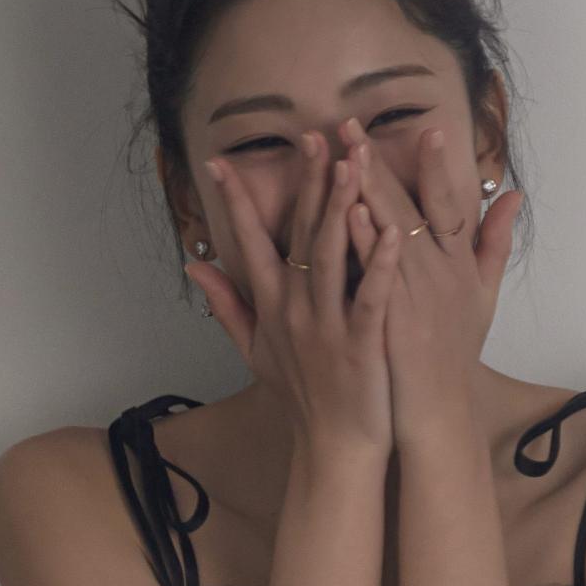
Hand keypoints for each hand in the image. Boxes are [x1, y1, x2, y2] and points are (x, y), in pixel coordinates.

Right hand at [185, 133, 401, 457]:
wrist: (334, 449)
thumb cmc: (302, 399)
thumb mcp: (255, 351)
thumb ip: (226, 305)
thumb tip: (194, 266)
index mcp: (273, 306)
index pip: (250, 242)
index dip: (237, 202)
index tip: (223, 162)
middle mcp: (296, 310)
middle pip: (301, 234)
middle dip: (308, 183)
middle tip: (315, 136)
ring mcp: (327, 326)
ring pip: (333, 256)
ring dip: (342, 207)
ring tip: (353, 162)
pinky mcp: (361, 345)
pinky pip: (370, 297)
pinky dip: (379, 264)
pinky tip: (391, 231)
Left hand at [342, 118, 522, 445]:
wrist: (438, 410)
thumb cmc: (455, 354)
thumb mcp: (484, 297)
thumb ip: (496, 244)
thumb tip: (513, 197)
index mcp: (460, 266)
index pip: (450, 205)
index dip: (439, 167)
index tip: (427, 129)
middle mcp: (441, 275)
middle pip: (410, 207)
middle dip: (380, 162)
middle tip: (351, 123)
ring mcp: (417, 296)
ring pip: (391, 230)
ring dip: (367, 188)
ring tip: (345, 150)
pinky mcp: (393, 317)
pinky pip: (378, 270)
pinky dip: (366, 239)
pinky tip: (350, 210)